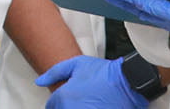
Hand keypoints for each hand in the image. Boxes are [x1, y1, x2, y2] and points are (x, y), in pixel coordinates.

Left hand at [34, 56, 148, 107]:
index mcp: (64, 98)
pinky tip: (95, 105)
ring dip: (77, 107)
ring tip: (87, 102)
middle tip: (80, 99)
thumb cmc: (104, 73)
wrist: (128, 83)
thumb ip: (54, 72)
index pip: (52, 106)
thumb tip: (40, 81)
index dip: (58, 101)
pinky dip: (89, 108)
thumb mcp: (77, 64)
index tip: (68, 97)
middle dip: (67, 105)